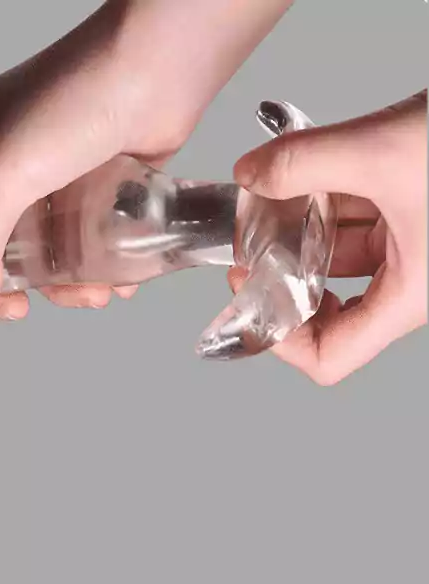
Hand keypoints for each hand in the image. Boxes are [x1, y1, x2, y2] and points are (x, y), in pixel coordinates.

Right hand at [0, 0, 292, 320]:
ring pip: (41, 251)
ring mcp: (48, 178)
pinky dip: (97, 268)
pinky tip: (119, 279)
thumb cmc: (72, 105)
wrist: (157, 67)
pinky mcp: (93, 188)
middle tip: (22, 308)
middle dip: (4, 287)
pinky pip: (84, 241)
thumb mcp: (1, 175)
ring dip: (63, 285)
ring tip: (93, 294)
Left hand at [230, 90, 426, 384]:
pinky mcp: (409, 211)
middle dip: (282, 273)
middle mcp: (407, 280)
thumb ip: (305, 162)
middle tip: (251, 242)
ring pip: (335, 255)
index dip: (280, 338)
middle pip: (325, 306)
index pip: (329, 356)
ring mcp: (409, 245)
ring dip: (297, 229)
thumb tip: (248, 175)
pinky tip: (299, 174)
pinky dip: (322, 201)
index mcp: (408, 294)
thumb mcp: (387, 152)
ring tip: (265, 198)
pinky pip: (353, 220)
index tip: (249, 290)